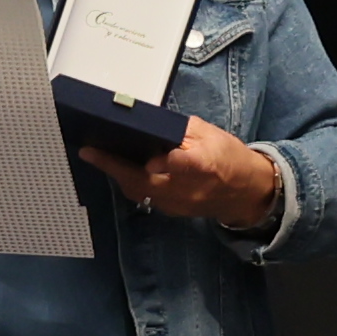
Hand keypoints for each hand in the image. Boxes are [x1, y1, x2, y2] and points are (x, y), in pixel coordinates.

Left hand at [86, 114, 287, 230]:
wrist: (246, 192)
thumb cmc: (230, 157)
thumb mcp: (212, 134)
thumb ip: (183, 131)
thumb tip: (153, 125)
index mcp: (206, 165)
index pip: (186, 165)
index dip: (169, 163)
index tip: (151, 159)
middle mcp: (189, 189)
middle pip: (147, 182)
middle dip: (115, 167)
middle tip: (90, 151)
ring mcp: (179, 203)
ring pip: (139, 191)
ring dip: (116, 174)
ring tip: (96, 156)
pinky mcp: (172, 210)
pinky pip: (143, 196)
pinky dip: (128, 182)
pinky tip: (117, 168)